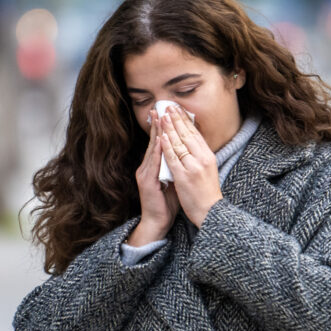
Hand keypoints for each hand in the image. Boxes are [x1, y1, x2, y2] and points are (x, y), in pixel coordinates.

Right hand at [131, 107, 179, 244]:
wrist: (158, 222)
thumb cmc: (167, 203)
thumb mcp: (173, 180)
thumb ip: (176, 166)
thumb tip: (186, 153)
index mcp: (153, 167)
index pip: (158, 143)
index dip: (162, 128)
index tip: (167, 112)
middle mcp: (146, 167)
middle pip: (153, 142)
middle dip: (157, 125)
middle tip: (160, 108)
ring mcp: (145, 174)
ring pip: (152, 150)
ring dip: (156, 133)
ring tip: (160, 118)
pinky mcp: (146, 183)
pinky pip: (153, 164)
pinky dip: (157, 151)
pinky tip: (161, 141)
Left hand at [159, 104, 222, 227]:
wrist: (210, 212)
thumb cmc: (207, 193)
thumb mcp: (207, 170)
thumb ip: (199, 156)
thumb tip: (191, 142)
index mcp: (208, 156)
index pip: (195, 133)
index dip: (186, 120)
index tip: (178, 109)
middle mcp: (203, 158)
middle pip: (187, 134)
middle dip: (177, 119)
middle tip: (168, 106)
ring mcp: (193, 167)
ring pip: (179, 143)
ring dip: (170, 128)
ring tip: (163, 115)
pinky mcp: (184, 176)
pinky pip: (173, 158)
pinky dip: (166, 146)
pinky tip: (161, 137)